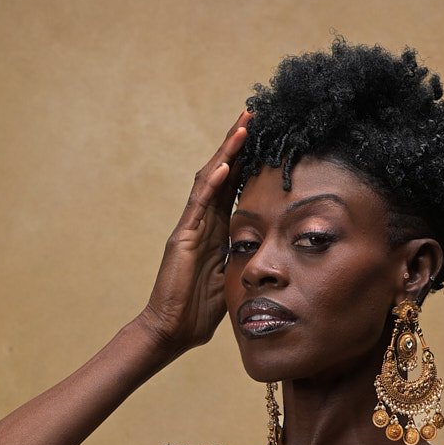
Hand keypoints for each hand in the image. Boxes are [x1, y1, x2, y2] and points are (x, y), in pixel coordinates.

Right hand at [136, 111, 251, 358]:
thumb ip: (246, 261)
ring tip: (244, 126)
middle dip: (237, 143)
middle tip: (254, 113)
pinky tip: (226, 163)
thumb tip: (271, 257)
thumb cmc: (199, 312)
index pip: (234, 186)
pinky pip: (199, 205)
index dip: (248, 159)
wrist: (171, 331)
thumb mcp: (232, 279)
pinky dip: (213, 183)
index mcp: (217, 230)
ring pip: (210, 180)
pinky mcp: (182, 238)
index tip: (265, 135)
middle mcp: (203, 222)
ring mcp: (191, 227)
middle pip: (222, 173)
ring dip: (227, 152)